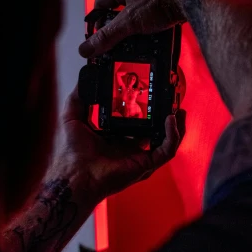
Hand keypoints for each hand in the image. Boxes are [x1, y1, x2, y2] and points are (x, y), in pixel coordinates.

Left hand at [58, 86, 185, 200]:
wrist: (76, 174)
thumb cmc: (73, 154)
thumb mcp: (73, 118)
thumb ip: (79, 97)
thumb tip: (85, 78)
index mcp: (118, 138)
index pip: (138, 122)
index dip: (147, 108)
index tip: (151, 93)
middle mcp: (131, 148)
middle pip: (156, 131)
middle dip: (166, 116)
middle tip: (170, 100)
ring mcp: (141, 157)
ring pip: (167, 141)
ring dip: (176, 126)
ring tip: (179, 109)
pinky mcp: (146, 165)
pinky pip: (167, 150)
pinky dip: (173, 135)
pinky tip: (171, 120)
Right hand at [78, 0, 227, 57]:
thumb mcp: (130, 22)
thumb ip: (108, 36)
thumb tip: (86, 49)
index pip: (101, 2)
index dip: (96, 19)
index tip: (96, 35)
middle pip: (122, 9)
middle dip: (119, 26)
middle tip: (117, 42)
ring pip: (141, 13)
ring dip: (139, 27)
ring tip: (139, 42)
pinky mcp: (172, 2)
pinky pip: (158, 16)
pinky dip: (155, 28)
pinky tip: (158, 37)